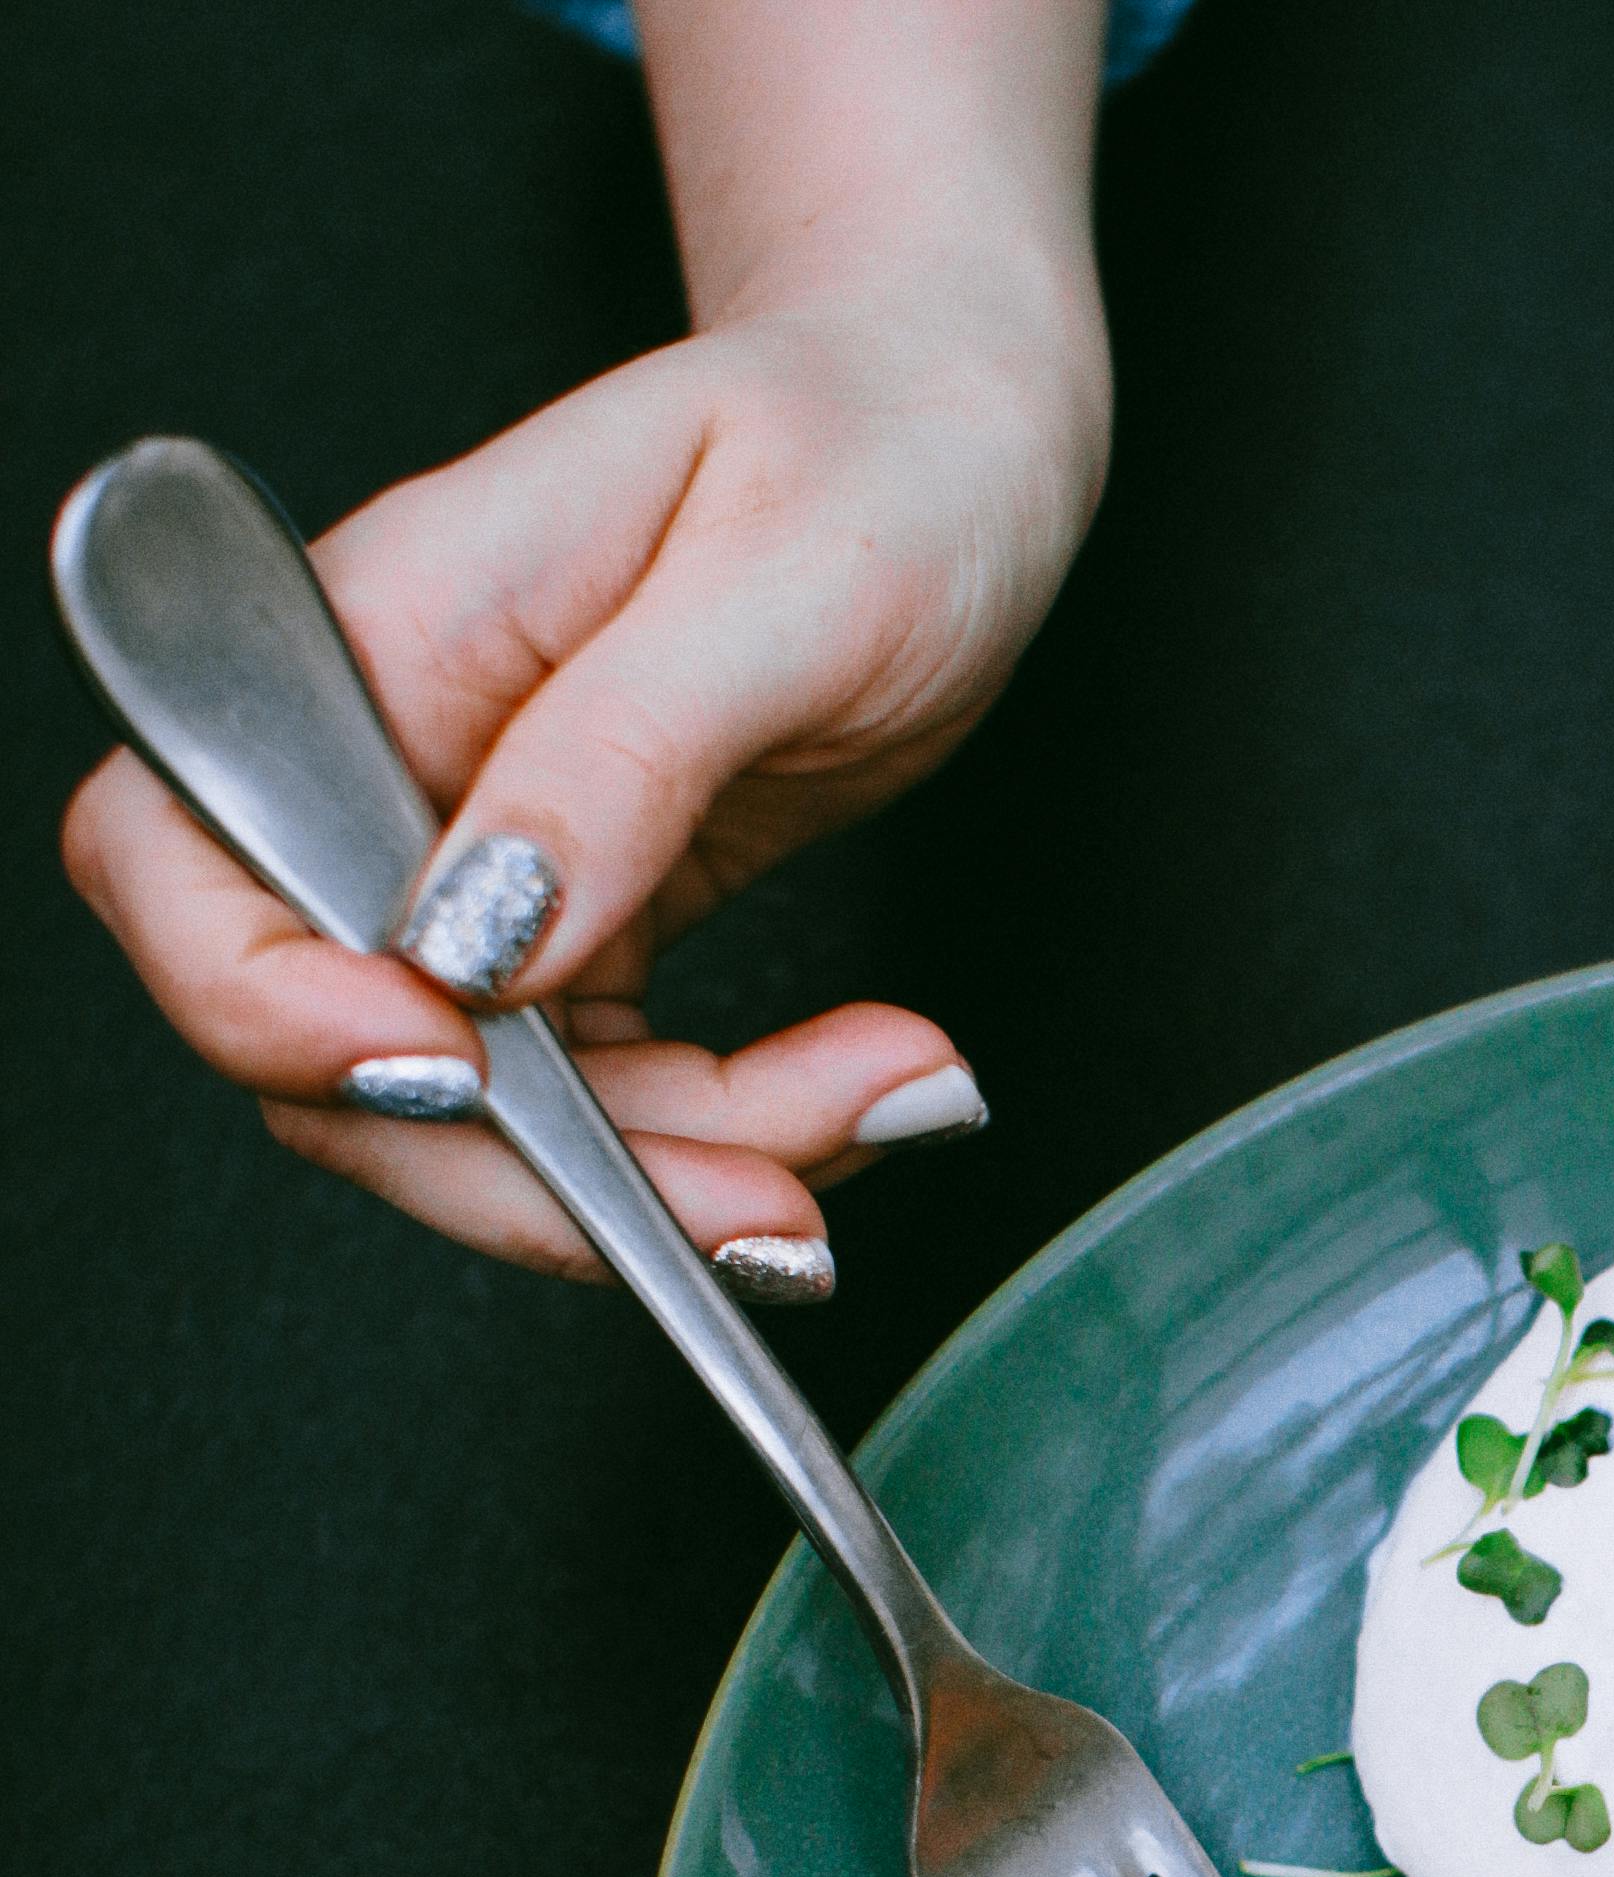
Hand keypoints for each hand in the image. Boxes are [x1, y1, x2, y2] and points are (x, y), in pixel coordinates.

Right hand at [62, 274, 1101, 1283]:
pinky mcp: (586, 936)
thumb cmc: (871, 450)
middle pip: (338, 1058)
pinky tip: (875, 1088)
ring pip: (495, 1122)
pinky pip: (616, 1104)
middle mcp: (398, 769)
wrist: (954, 449)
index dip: (271, 1003)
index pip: (180, 854)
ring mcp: (482, 869)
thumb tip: (476, 933)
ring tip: (890, 1099)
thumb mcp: (783, 577)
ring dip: (690, 1172)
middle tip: (769, 1210)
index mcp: (377, 637)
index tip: (452, 1069)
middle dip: (547, 1173)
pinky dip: (743, 1137)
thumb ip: (620, 754)